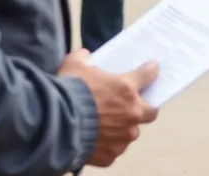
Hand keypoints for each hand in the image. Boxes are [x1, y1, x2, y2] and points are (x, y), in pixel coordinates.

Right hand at [58, 48, 159, 166]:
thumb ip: (82, 58)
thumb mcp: (74, 66)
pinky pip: (114, 149)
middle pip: (151, 112)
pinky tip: (95, 139)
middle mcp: (131, 114)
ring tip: (107, 125)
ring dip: (123, 128)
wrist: (55, 126)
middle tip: (135, 104)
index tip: (153, 68)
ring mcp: (123, 137)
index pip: (148, 76)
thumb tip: (84, 54)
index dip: (151, 71)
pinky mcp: (111, 155)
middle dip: (146, 108)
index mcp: (126, 89)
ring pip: (130, 133)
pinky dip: (107, 144)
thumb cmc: (67, 92)